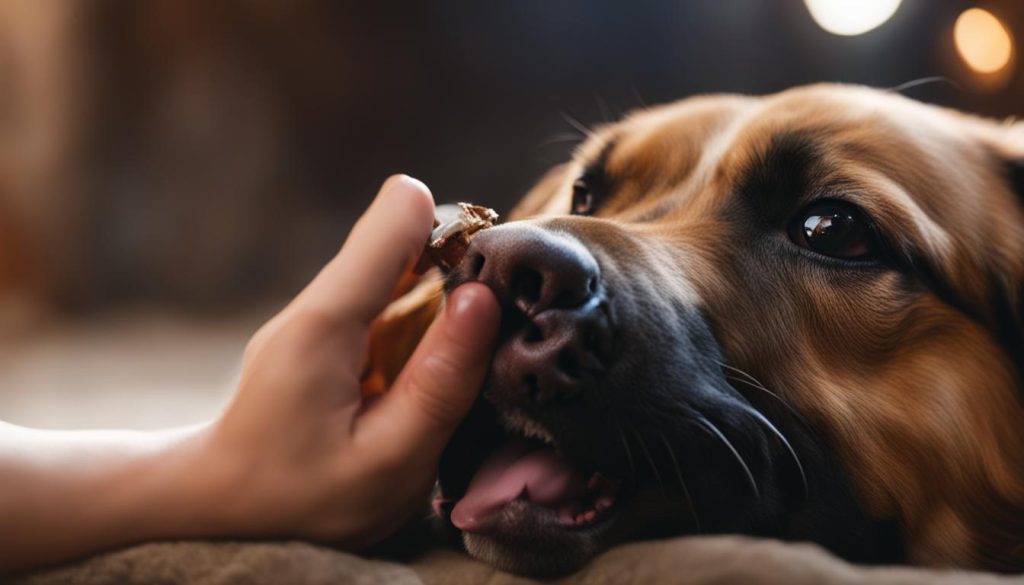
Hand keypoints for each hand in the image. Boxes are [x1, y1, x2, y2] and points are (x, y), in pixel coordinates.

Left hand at [199, 175, 500, 546]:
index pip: (396, 219)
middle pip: (401, 242)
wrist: (220, 510)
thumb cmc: (302, 501)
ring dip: (436, 305)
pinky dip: (414, 329)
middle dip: (453, 274)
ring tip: (448, 370)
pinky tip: (415, 380)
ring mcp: (314, 317)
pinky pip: (382, 306)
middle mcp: (316, 305)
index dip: (454, 234)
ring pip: (395, 274)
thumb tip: (483, 297)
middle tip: (479, 342)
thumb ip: (440, 382)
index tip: (487, 284)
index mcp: (326, 323)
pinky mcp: (321, 334)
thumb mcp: (389, 460)